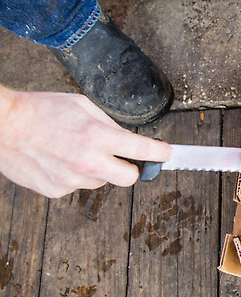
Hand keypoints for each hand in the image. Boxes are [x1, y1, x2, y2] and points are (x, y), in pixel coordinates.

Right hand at [0, 86, 170, 197]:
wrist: (3, 126)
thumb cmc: (41, 110)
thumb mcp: (83, 106)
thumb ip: (110, 124)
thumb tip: (127, 138)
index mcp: (99, 137)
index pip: (143, 150)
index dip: (160, 152)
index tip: (167, 153)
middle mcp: (89, 162)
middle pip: (130, 178)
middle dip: (131, 168)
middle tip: (121, 157)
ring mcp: (72, 180)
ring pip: (100, 181)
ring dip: (96, 169)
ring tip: (73, 151)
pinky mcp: (56, 190)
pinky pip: (77, 185)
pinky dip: (74, 175)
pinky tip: (58, 160)